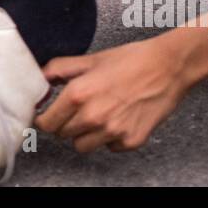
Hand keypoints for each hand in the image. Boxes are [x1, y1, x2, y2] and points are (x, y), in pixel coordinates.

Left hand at [35, 36, 190, 152]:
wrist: (168, 67)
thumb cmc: (130, 60)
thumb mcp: (91, 59)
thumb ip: (60, 69)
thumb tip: (40, 78)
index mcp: (78, 94)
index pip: (46, 123)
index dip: (44, 118)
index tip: (47, 115)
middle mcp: (93, 117)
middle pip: (63, 135)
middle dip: (66, 123)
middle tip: (78, 109)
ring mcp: (113, 132)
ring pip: (83, 146)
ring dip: (85, 134)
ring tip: (98, 115)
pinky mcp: (131, 141)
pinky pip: (109, 147)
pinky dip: (110, 138)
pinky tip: (119, 118)